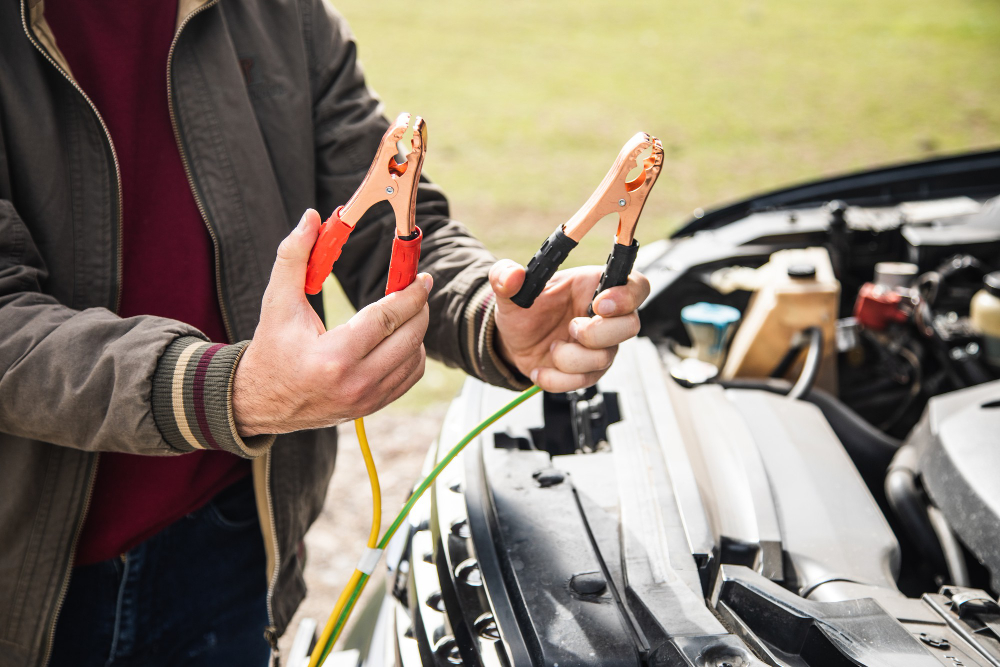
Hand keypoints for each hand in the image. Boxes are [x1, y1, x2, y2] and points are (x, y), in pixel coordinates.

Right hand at [232, 210, 428, 435]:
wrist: (261, 400)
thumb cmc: (272, 347)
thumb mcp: (277, 301)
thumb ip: (294, 256)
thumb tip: (311, 218)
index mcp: (333, 357)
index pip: (387, 319)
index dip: (410, 294)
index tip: (423, 278)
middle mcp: (355, 382)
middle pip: (409, 338)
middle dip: (419, 308)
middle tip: (417, 288)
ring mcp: (366, 399)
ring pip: (415, 359)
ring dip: (417, 331)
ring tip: (405, 312)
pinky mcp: (371, 407)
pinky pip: (409, 378)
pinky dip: (413, 355)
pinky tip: (400, 338)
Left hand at [490, 260, 649, 391]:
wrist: (512, 341)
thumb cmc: (523, 309)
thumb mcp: (509, 290)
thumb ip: (505, 276)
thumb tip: (512, 275)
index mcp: (594, 286)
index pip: (636, 286)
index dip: (627, 296)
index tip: (599, 304)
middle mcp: (605, 317)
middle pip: (631, 326)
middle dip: (597, 332)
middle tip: (571, 328)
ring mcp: (601, 346)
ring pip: (605, 358)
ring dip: (570, 358)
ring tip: (551, 347)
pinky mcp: (589, 371)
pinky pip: (585, 381)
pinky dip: (558, 379)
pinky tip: (541, 369)